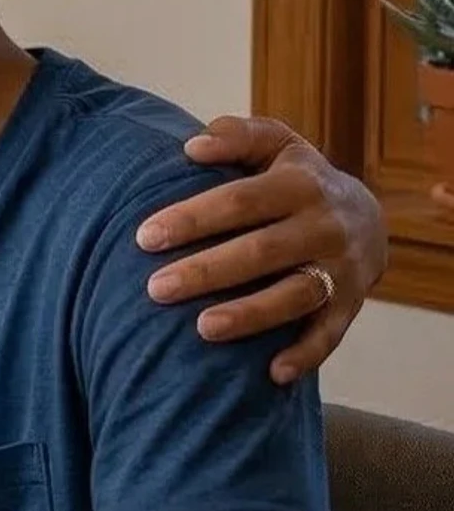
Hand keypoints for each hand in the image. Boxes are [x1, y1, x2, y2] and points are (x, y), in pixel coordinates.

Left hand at [135, 115, 386, 384]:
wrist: (367, 216)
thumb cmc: (293, 178)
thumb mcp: (274, 144)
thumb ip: (236, 136)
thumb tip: (192, 146)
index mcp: (300, 183)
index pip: (240, 201)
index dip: (192, 218)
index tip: (143, 238)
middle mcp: (324, 227)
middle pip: (262, 251)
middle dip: (207, 271)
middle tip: (154, 289)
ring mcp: (341, 268)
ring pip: (296, 295)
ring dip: (251, 315)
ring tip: (201, 329)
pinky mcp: (351, 304)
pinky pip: (330, 335)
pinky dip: (305, 355)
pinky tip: (271, 373)